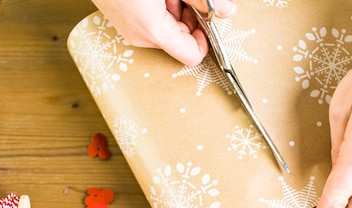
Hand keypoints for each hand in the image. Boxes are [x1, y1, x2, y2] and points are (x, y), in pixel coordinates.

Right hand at [91, 0, 236, 65]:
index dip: (206, 37)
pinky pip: (151, 23)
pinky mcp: (123, 22)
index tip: (209, 18)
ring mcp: (130, 31)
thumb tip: (228, 11)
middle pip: (181, 41)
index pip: (192, 55)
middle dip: (190, 18)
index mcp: (153, 30)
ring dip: (176, 11)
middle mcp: (141, 36)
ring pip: (167, 31)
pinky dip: (161, 9)